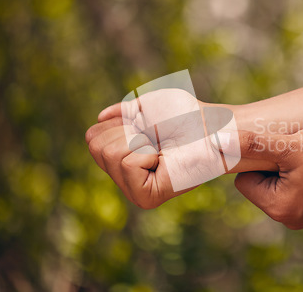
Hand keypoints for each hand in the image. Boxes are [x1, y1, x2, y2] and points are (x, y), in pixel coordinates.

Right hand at [86, 88, 275, 208]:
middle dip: (127, 131)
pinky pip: (127, 163)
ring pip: (109, 153)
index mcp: (122, 156)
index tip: (146, 128)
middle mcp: (124, 176)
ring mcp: (133, 190)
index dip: (120, 123)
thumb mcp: (147, 105)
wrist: (211, 128)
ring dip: (137, 140)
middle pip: (95, 145)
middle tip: (155, 139)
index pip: (92, 137)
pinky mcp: (145, 197)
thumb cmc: (185, 115)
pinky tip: (163, 159)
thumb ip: (122, 112)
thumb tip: (100, 117)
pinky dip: (146, 152)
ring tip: (160, 148)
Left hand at [231, 125, 302, 228]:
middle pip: (263, 183)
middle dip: (273, 163)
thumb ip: (254, 144)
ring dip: (290, 166)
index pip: (244, 182)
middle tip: (293, 148)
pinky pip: (302, 188)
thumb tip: (219, 142)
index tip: (274, 148)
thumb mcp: (291, 145)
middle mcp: (290, 218)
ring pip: (283, 183)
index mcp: (277, 207)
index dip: (255, 161)